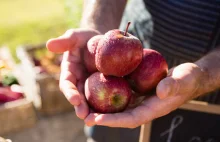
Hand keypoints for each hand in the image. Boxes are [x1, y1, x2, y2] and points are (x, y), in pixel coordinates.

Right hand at [46, 28, 99, 118]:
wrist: (100, 40)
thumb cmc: (85, 38)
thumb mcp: (76, 36)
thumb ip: (64, 41)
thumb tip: (48, 45)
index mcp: (70, 71)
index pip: (67, 83)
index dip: (70, 92)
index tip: (75, 99)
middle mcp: (79, 81)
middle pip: (78, 96)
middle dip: (80, 106)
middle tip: (84, 116)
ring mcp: (91, 84)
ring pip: (90, 99)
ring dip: (92, 109)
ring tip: (95, 119)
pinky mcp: (103, 85)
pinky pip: (104, 95)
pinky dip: (106, 103)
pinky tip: (111, 111)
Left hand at [84, 63, 205, 127]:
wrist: (188, 76)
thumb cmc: (188, 79)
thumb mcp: (184, 79)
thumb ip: (174, 85)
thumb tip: (160, 92)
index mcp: (153, 108)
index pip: (131, 119)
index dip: (114, 121)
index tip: (97, 120)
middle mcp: (143, 106)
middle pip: (120, 115)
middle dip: (102, 118)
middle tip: (84, 117)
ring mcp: (139, 99)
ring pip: (118, 106)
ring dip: (102, 107)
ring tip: (84, 106)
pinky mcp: (137, 91)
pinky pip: (121, 93)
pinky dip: (109, 93)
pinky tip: (97, 88)